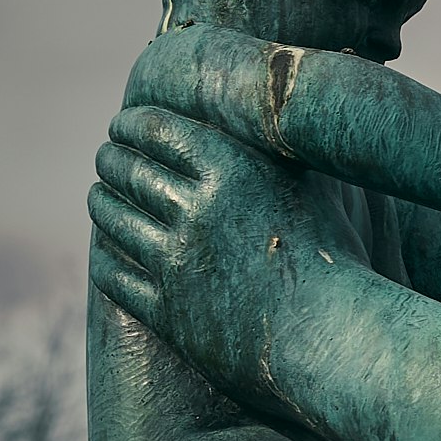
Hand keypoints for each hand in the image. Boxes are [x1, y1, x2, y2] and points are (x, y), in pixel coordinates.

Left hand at [90, 105, 346, 406]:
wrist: (335, 339)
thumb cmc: (339, 259)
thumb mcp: (315, 186)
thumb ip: (286, 146)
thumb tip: (278, 100)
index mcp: (233, 168)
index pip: (156, 129)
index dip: (131, 124)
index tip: (122, 125)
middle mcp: (198, 210)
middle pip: (129, 171)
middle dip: (111, 159)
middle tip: (108, 156)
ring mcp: (177, 264)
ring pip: (114, 220)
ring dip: (101, 202)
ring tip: (101, 196)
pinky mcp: (167, 313)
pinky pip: (115, 276)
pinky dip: (105, 257)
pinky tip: (108, 251)